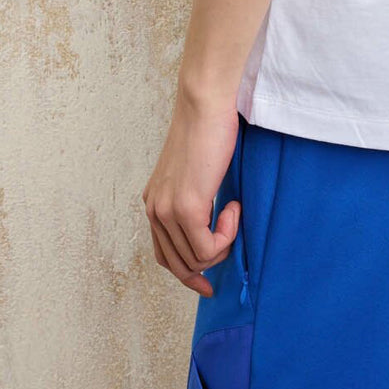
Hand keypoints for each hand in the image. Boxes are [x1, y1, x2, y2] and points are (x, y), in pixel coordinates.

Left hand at [142, 90, 241, 296]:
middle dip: (209, 263)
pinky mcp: (186, 208)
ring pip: (198, 259)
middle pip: (180, 264)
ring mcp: (168, 210)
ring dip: (223, 243)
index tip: (208, 283)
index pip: (165, 256)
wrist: (206, 105)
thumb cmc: (208, 130)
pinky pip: (209, 247)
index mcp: (155, 203)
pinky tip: (234, 206)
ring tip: (233, 211)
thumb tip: (213, 228)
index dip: (188, 274)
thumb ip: (196, 200)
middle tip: (233, 247)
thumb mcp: (196, 173)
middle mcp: (155, 210)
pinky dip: (227, 235)